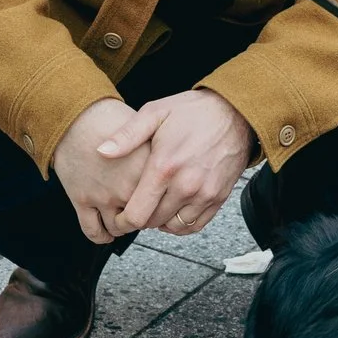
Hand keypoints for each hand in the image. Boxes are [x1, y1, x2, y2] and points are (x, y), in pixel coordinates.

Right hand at [54, 99, 153, 243]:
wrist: (74, 115)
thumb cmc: (109, 117)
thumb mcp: (147, 124)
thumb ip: (163, 151)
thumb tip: (176, 170)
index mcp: (148, 169)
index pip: (164, 203)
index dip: (164, 206)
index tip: (162, 202)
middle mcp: (127, 187)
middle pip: (144, 219)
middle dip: (145, 218)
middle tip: (145, 211)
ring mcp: (103, 196)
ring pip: (119, 228)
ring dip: (123, 226)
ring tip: (126, 218)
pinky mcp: (81, 200)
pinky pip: (93, 231)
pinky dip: (101, 236)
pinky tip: (107, 233)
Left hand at [103, 90, 253, 236]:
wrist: (235, 112)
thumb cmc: (193, 111)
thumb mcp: (155, 113)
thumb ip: (126, 136)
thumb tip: (102, 152)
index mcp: (164, 167)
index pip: (136, 214)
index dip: (122, 220)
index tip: (118, 214)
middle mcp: (185, 185)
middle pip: (153, 222)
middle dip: (140, 217)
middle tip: (135, 205)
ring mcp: (204, 194)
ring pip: (173, 226)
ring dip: (160, 220)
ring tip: (155, 204)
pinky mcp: (218, 197)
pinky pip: (194, 225)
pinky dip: (180, 223)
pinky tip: (173, 208)